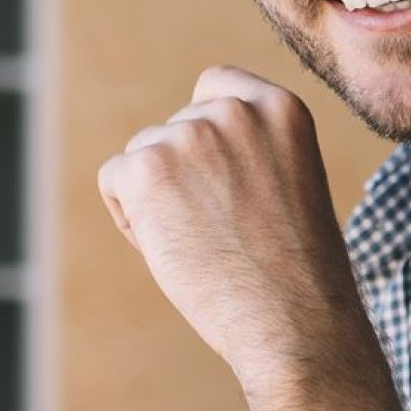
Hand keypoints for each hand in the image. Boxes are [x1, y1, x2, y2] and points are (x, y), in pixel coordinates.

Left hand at [97, 67, 383, 398]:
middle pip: (174, 127)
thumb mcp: (291, 182)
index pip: (215, 88)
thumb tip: (188, 142)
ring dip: (157, 199)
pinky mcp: (148, 168)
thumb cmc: (296, 271)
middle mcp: (234, 109)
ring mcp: (190, 135)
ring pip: (143, 155)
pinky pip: (115, 181)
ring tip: (204, 245)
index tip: (229, 184)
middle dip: (183, 174)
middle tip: (221, 231)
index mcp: (281, 107)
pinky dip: (132, 219)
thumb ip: (249, 148)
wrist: (295, 322)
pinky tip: (175, 250)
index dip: (209, 137)